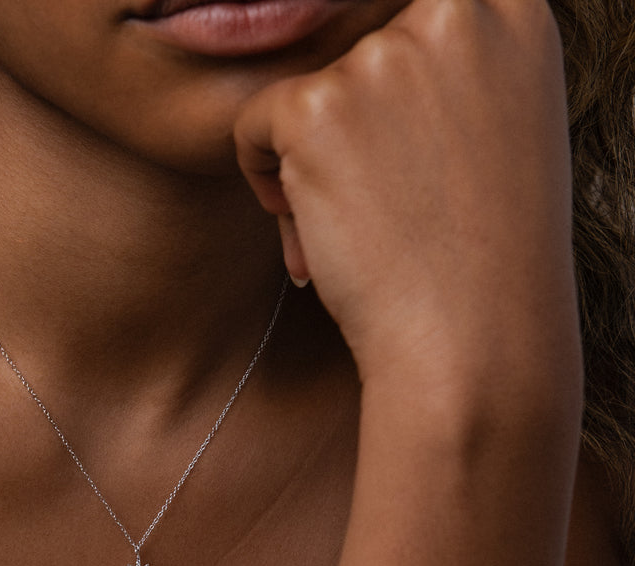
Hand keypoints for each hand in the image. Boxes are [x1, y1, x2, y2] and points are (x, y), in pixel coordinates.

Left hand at [235, 0, 579, 393]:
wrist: (472, 339)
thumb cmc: (482, 251)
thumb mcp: (497, 124)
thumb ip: (447, 65)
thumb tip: (366, 55)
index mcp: (507, 7)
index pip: (404, 14)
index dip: (385, 86)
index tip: (394, 144)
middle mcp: (452, 11)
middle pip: (349, 53)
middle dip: (349, 123)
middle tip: (390, 197)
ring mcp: (382, 58)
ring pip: (304, 95)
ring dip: (312, 160)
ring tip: (365, 228)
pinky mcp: (316, 109)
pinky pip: (253, 126)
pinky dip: (266, 178)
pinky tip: (319, 230)